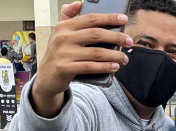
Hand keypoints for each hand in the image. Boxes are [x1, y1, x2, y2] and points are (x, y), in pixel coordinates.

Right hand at [30, 1, 133, 115]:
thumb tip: (79, 3)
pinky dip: (105, 67)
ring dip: (114, 55)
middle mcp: (63, 38)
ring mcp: (63, 54)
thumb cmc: (58, 54)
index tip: (123, 19)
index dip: (109, 18)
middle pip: (96, 34)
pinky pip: (90, 67)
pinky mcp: (65, 69)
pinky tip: (114, 67)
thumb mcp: (60, 33)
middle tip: (129, 41)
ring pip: (96, 52)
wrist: (46, 78)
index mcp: (64, 26)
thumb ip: (68, 17)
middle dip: (116, 37)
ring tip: (124, 58)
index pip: (90, 19)